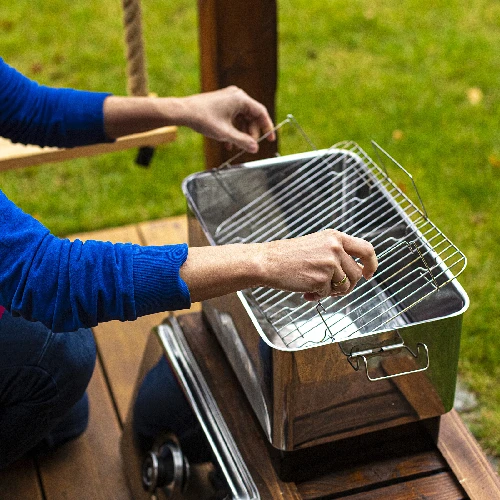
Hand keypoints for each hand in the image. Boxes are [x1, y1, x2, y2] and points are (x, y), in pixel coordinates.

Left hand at [179, 86, 275, 152]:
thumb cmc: (203, 118)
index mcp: (240, 99)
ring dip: (242, 133)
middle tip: (250, 145)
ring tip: (238, 146)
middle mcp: (236, 96)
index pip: (261, 112)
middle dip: (252, 132)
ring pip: (242, 118)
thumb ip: (242, 141)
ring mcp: (229, 99)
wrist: (184, 112)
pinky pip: (234, 117)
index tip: (271, 139)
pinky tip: (229, 142)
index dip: (267, 127)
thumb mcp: (225, 133)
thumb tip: (255, 148)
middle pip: (252, 116)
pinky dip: (234, 129)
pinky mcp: (222, 103)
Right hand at [260, 229, 376, 300]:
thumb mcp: (317, 245)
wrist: (268, 262)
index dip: (371, 263)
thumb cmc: (289, 256)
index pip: (366, 249)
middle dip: (347, 285)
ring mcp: (329, 263)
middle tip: (332, 290)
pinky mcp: (321, 278)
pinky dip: (318, 296)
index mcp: (335, 237)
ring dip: (332, 292)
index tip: (368, 273)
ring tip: (315, 290)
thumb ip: (336, 254)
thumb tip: (354, 274)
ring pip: (345, 286)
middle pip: (356, 274)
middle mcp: (335, 248)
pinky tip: (306, 293)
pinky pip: (328, 294)